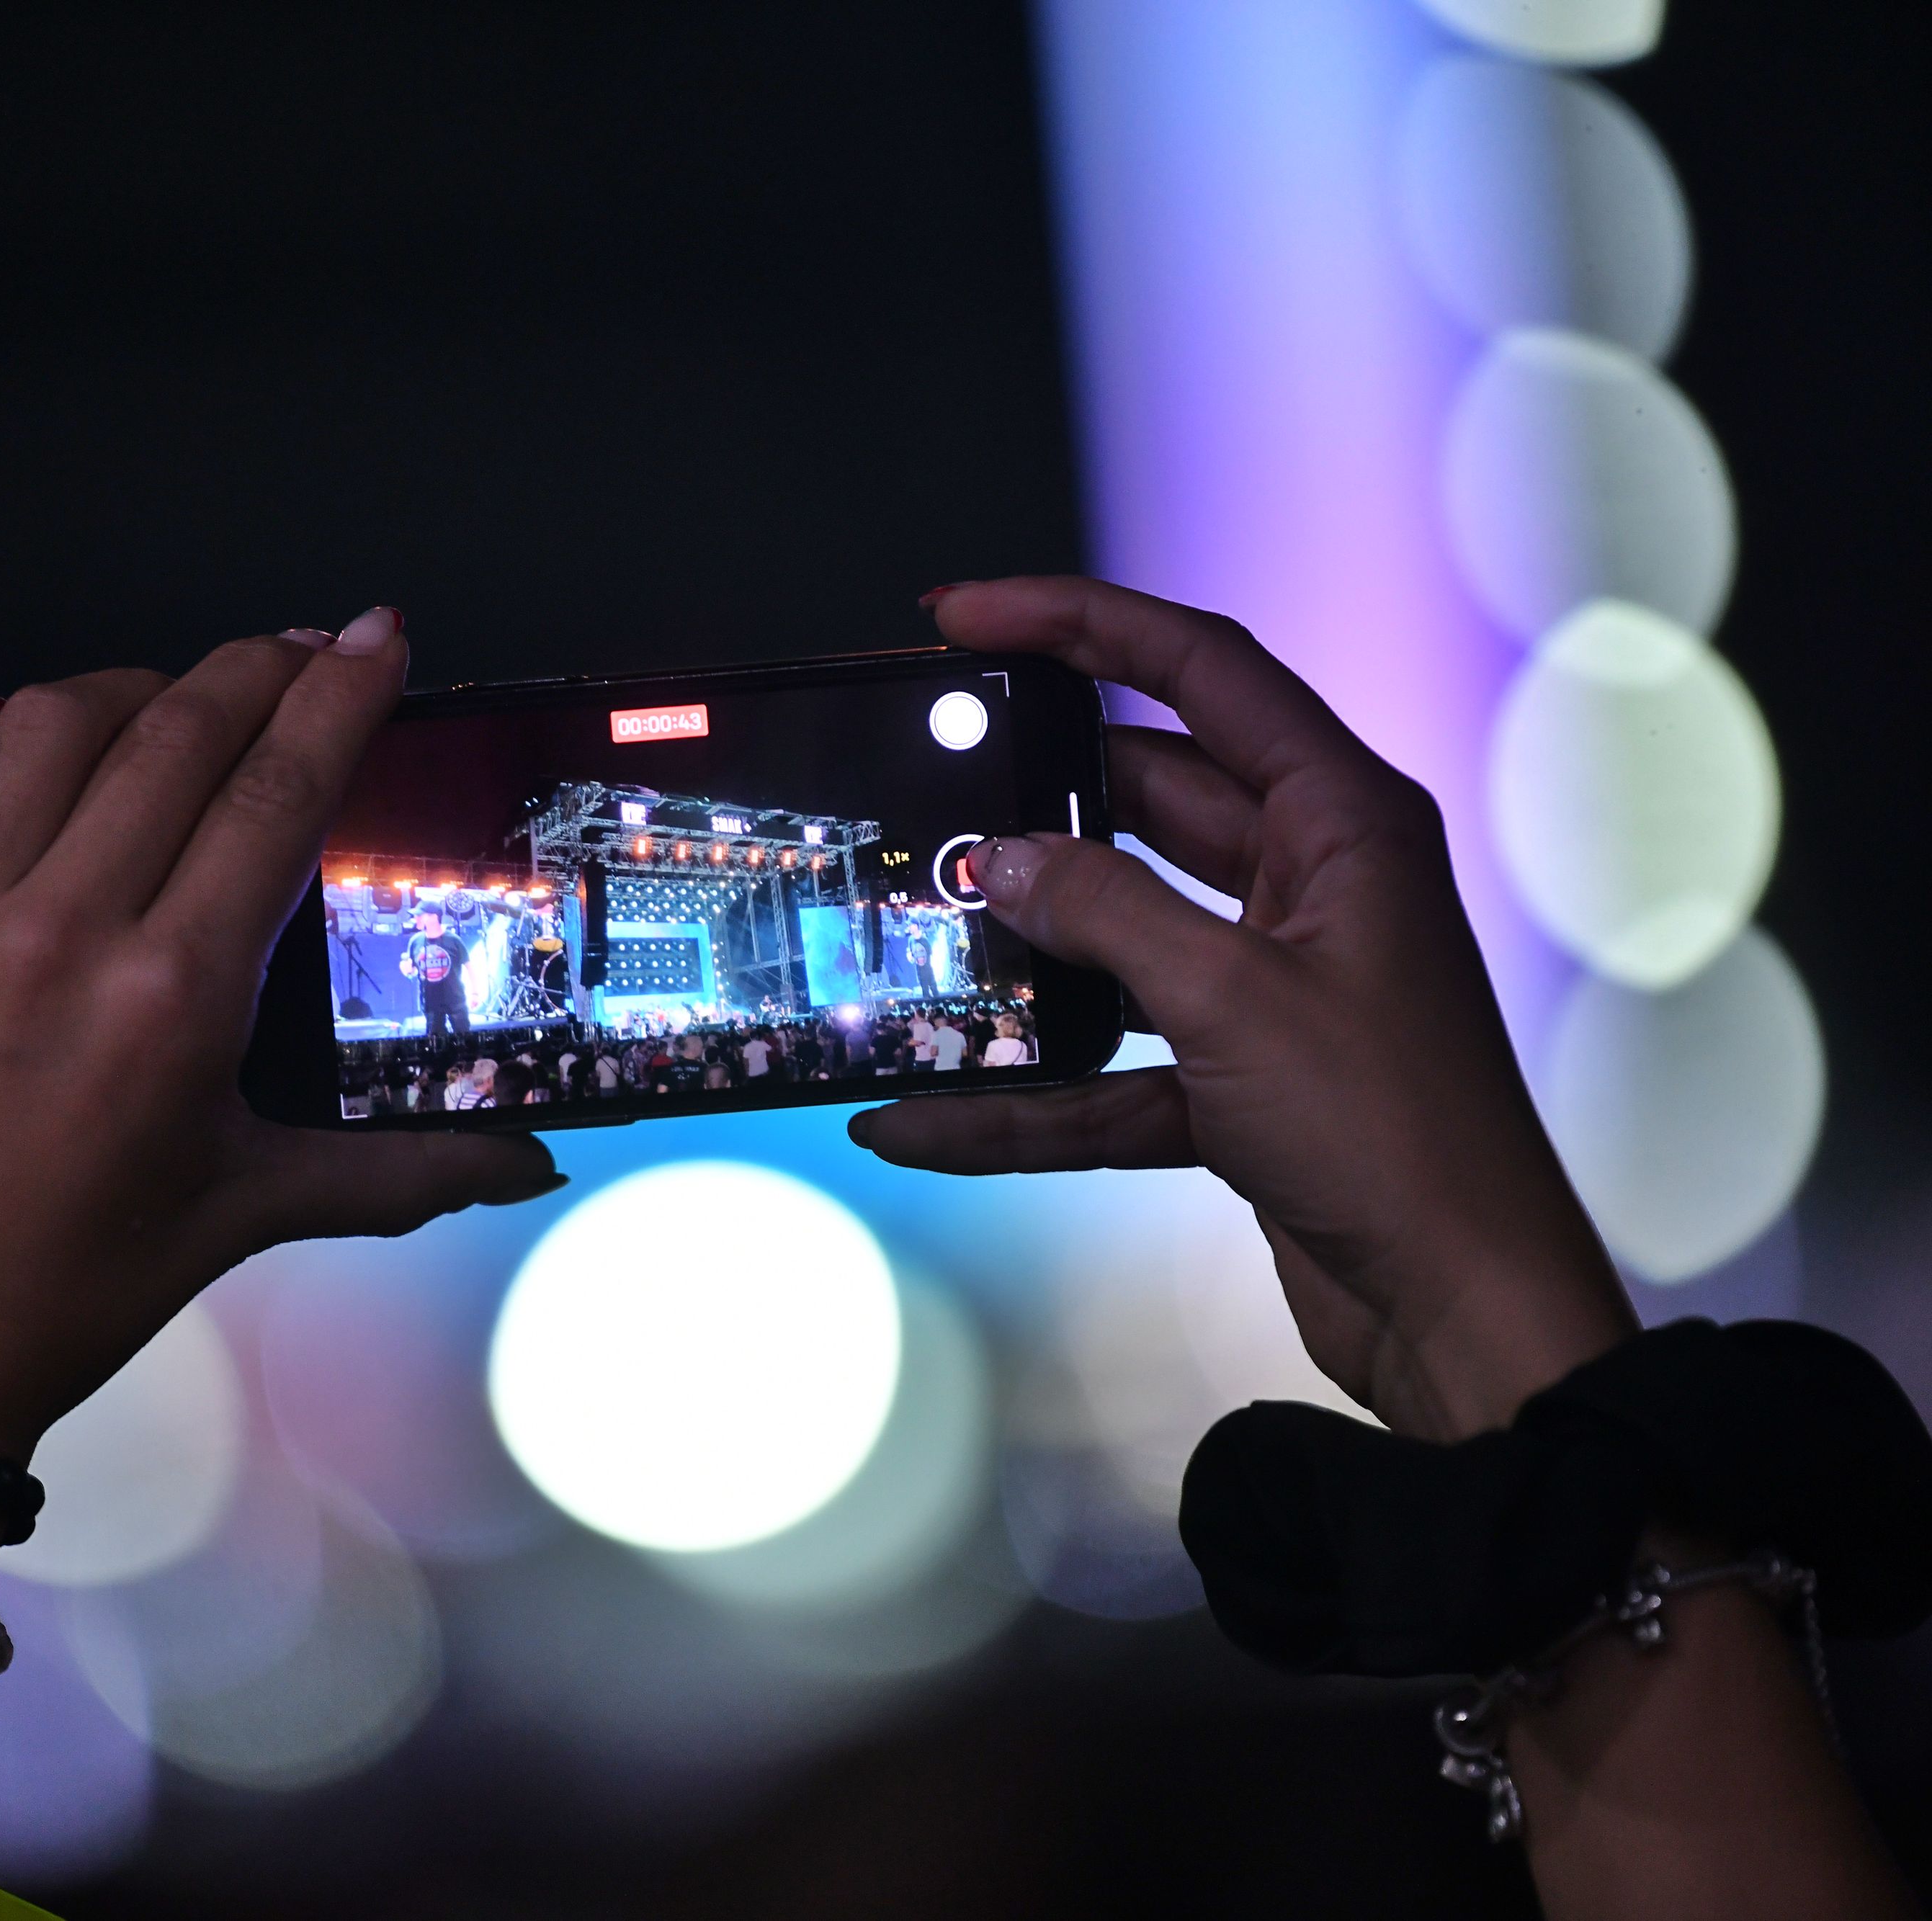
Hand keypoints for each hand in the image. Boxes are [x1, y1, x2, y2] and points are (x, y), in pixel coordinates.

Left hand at [0, 609, 559, 1562]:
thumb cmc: (71, 1290)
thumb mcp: (249, 1213)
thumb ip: (404, 1172)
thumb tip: (533, 1162)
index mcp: (173, 994)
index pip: (276, 792)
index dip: (336, 696)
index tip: (375, 636)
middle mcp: (63, 932)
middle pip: (175, 736)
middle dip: (254, 669)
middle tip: (302, 649)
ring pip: (41, 730)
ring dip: (122, 687)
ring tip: (172, 696)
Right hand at [851, 578, 1634, 1441]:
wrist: (1464, 1315)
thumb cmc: (1394, 1138)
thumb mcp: (1230, 1000)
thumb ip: (1104, 913)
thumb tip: (997, 857)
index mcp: (1344, 820)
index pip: (1200, 670)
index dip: (1079, 623)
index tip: (964, 616)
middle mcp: (1313, 885)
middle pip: (1146, 797)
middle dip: (1033, 800)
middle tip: (921, 787)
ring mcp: (1273, 984)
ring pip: (1117, 934)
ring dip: (1021, 955)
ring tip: (907, 946)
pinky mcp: (1240, 1081)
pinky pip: (1106, 1067)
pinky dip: (1024, 1096)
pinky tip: (922, 1120)